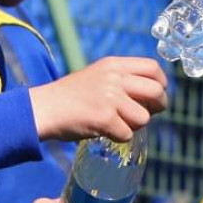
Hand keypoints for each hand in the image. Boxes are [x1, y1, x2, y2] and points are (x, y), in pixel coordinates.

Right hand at [29, 57, 167, 141]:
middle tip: (144, 114)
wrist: (41, 109)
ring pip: (144, 117)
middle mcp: (114, 78)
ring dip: (134, 125)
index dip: (161, 83)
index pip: (153, 68)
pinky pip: (127, 133)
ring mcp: (109, 97)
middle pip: (156, 92)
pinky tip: (104, 131)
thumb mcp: (98, 76)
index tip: (155, 96)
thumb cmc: (71, 97)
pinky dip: (118, 137)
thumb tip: (155, 94)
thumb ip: (123, 79)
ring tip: (116, 123)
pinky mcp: (104, 117)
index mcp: (114, 65)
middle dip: (157, 107)